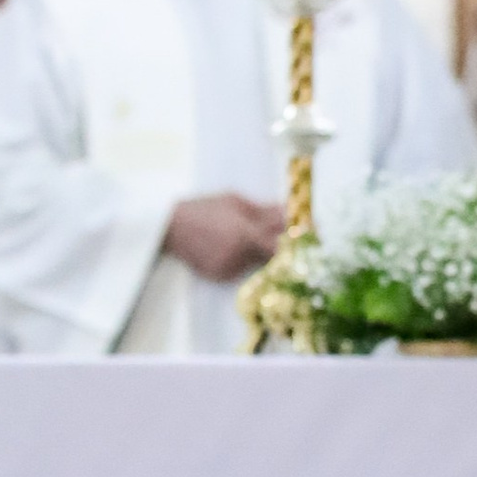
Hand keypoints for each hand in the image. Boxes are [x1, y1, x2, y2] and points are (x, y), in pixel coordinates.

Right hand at [161, 191, 284, 282]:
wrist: (169, 226)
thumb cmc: (203, 207)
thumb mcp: (234, 201)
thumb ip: (264, 210)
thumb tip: (289, 213)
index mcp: (245, 233)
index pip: (281, 243)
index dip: (296, 241)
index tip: (308, 235)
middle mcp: (239, 254)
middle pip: (271, 256)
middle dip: (277, 245)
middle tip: (280, 236)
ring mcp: (228, 268)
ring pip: (255, 262)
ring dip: (256, 251)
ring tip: (239, 236)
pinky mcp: (219, 276)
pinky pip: (239, 269)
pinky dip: (240, 259)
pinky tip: (225, 246)